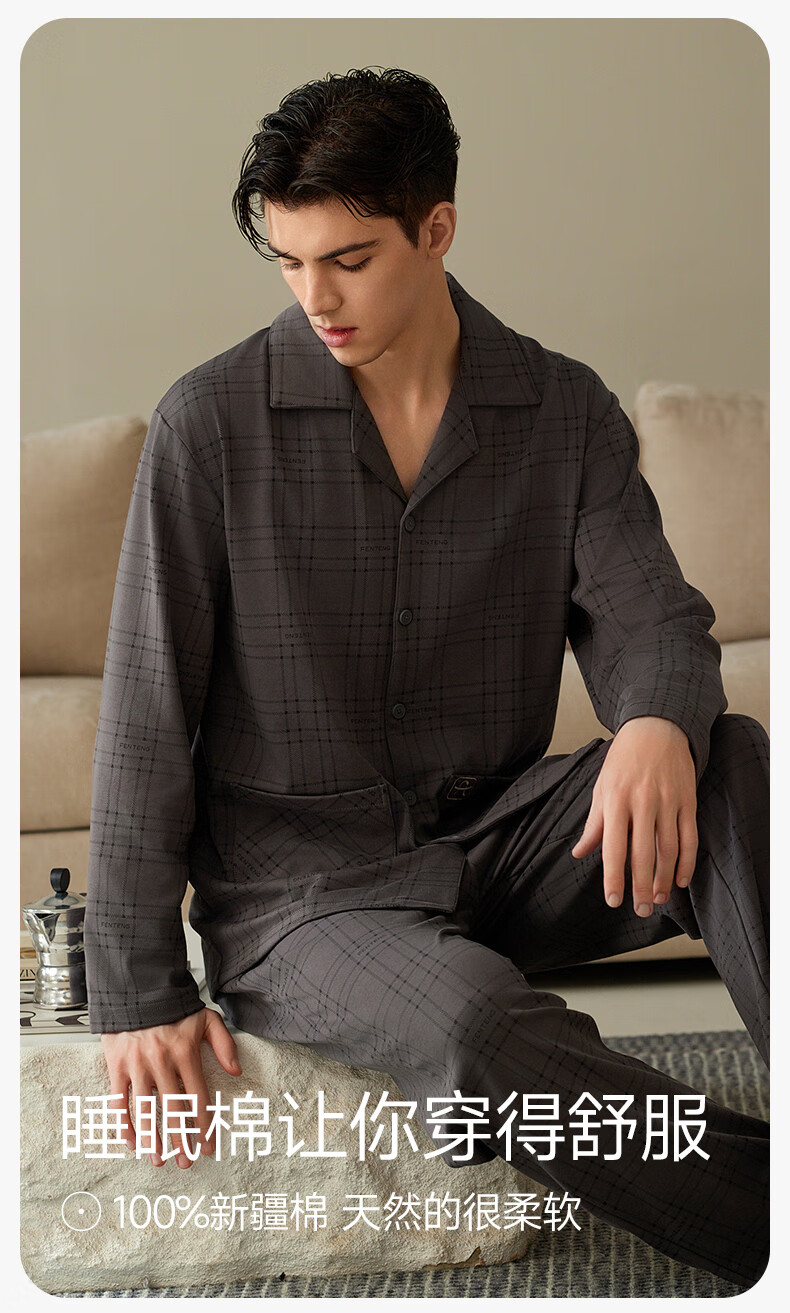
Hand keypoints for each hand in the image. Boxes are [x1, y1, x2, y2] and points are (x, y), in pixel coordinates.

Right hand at [100, 1007, 241, 1168]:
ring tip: (159, 1160)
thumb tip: (236, 1071)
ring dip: (152, 1139)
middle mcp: (162, 1062)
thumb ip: (224, 1045)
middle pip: (173, 1110)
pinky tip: (133, 1142)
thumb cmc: (174, 1005)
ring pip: (145, 1110)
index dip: (204, 1125)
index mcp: (185, 1053)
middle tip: (186, 1161)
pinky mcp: (117, 1066)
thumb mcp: (207, 1018)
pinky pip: (119, 1101)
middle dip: (181, 1140)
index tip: (208, 1145)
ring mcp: (137, 1065)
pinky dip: (125, 1124)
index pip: (198, 1097)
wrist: (137, 987)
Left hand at [571, 716, 697, 915]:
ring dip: (664, 879)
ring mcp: (668, 802)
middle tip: (639, 910)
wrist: (656, 727)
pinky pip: (690, 838)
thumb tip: (579, 853)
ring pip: (669, 849)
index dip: (613, 877)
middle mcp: (642, 802)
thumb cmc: (623, 760)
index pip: (613, 847)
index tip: (613, 901)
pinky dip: (687, 862)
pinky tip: (680, 880)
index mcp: (616, 800)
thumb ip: (594, 823)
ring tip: (657, 900)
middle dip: (641, 886)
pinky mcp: (687, 801)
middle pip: (643, 854)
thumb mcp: (602, 788)